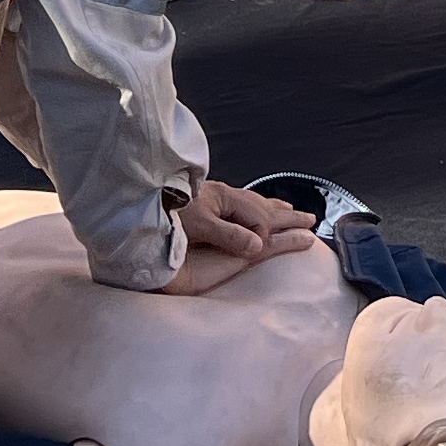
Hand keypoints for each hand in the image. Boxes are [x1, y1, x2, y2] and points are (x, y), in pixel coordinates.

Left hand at [157, 177, 319, 287]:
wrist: (136, 198)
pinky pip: (241, 201)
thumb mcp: (197, 225)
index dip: (261, 235)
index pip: (256, 219)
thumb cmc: (162, 210)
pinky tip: (251, 206)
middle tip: (309, 219)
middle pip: (262, 205)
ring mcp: (215, 196)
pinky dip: (255, 204)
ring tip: (289, 209)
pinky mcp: (206, 199)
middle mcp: (223, 195)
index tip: (260, 250)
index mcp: (223, 198)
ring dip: (274, 207)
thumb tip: (259, 246)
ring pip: (253, 201)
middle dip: (286, 213)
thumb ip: (228, 236)